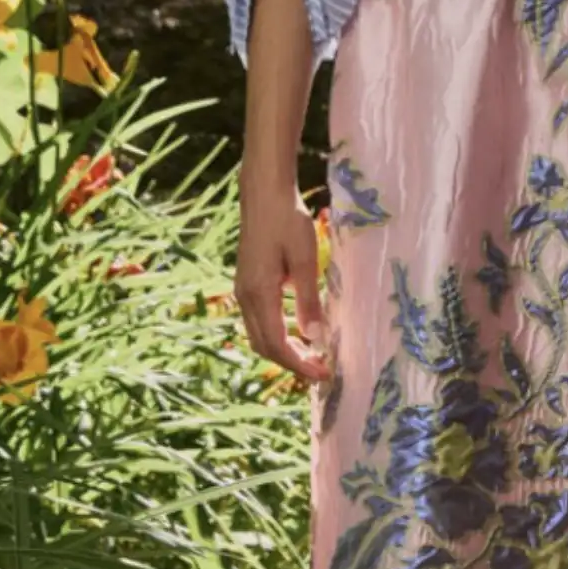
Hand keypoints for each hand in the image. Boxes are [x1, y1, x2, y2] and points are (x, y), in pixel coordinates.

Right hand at [235, 175, 333, 384]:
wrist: (264, 194)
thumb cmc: (288, 221)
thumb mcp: (305, 259)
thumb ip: (308, 299)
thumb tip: (314, 337)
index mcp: (259, 293)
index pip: (277, 344)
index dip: (300, 364)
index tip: (324, 374)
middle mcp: (245, 297)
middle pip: (264, 346)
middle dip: (292, 363)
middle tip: (322, 370)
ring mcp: (243, 291)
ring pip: (259, 335)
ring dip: (283, 350)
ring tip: (313, 355)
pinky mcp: (247, 284)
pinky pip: (258, 321)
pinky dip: (277, 334)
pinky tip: (298, 331)